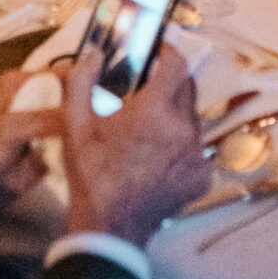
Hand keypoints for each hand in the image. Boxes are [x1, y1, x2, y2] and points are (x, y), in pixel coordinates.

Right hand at [61, 44, 206, 246]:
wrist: (109, 228)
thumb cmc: (91, 175)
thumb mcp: (75, 124)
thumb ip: (83, 80)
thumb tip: (95, 51)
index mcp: (154, 112)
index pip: (177, 65)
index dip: (170, 51)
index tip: (160, 49)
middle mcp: (183, 130)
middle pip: (188, 89)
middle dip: (171, 82)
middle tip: (149, 89)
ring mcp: (196, 156)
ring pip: (193, 118)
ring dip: (176, 114)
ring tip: (150, 128)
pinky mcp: (202, 177)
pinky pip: (196, 148)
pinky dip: (181, 145)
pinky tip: (159, 156)